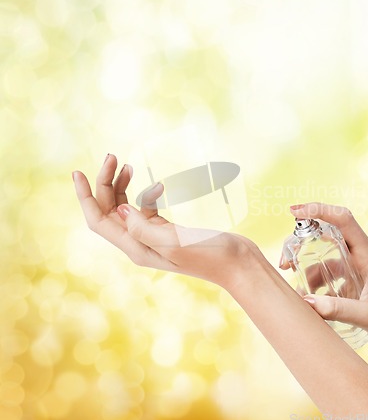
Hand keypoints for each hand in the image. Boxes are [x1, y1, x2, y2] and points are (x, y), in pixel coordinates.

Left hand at [72, 154, 262, 290]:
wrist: (237, 263)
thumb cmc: (211, 254)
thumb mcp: (175, 242)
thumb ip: (143, 228)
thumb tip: (120, 208)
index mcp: (137, 248)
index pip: (99, 220)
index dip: (86, 197)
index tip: (77, 172)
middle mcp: (140, 243)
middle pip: (110, 210)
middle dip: (106, 183)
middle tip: (112, 156)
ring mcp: (153, 236)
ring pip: (126, 208)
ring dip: (122, 186)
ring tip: (128, 165)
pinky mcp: (167, 230)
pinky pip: (146, 209)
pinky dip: (147, 194)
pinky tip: (159, 186)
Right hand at [280, 203, 367, 346]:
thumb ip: (337, 309)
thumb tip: (305, 302)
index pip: (342, 219)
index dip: (318, 210)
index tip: (295, 211)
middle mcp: (361, 254)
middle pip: (327, 234)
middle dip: (302, 242)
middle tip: (284, 262)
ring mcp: (358, 266)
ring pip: (325, 256)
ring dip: (308, 267)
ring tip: (297, 288)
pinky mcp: (355, 279)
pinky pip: (330, 272)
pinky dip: (317, 282)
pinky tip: (313, 299)